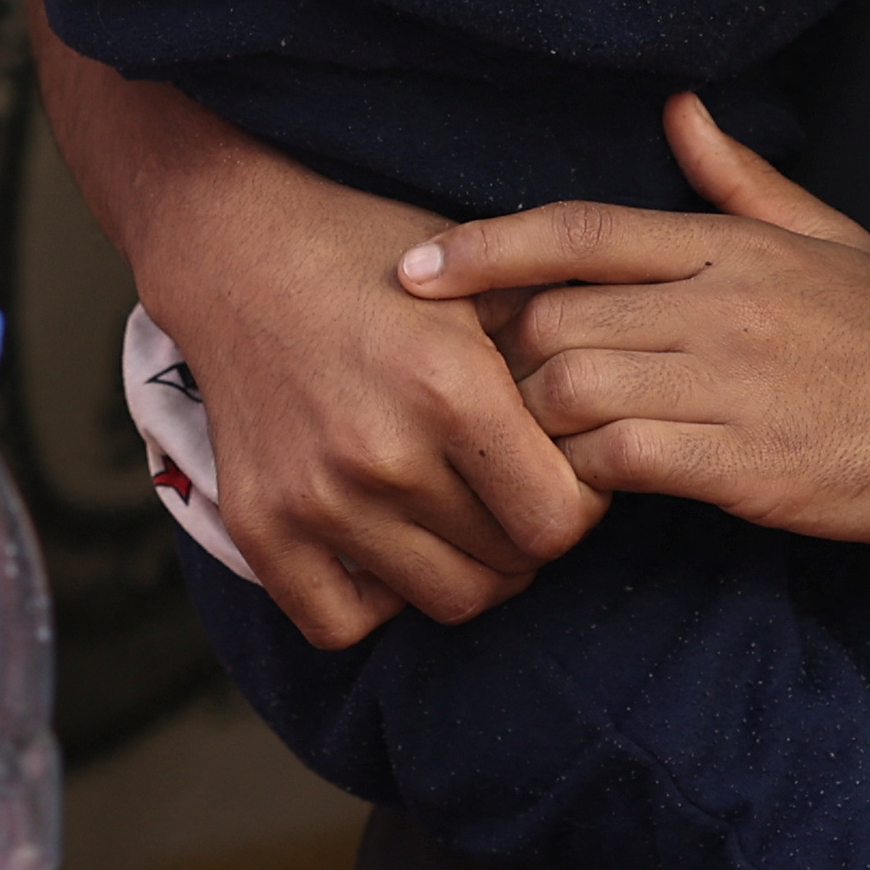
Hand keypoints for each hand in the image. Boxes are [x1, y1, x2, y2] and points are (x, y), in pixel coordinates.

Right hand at [20, 0, 605, 642]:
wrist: (237, 247)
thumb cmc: (376, 257)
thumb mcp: (482, 281)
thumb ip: (558, 353)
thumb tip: (632, 429)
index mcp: (449, 387)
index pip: (560, 522)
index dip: (578, 503)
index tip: (564, 468)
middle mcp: (381, 453)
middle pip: (509, 568)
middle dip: (529, 534)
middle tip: (516, 489)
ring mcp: (314, 496)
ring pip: (444, 600)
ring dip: (471, 569)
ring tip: (468, 515)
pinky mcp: (259, 523)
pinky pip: (343, 623)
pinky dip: (380, 600)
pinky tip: (394, 545)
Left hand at [397, 95, 869, 554]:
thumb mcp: (828, 238)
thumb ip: (739, 179)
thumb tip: (678, 109)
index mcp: (734, 245)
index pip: (578, 231)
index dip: (483, 248)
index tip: (410, 270)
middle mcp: (725, 306)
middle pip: (553, 321)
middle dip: (508, 358)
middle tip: (498, 387)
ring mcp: (734, 389)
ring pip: (570, 395)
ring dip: (538, 425)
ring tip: (546, 441)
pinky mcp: (745, 471)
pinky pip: (620, 464)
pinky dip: (587, 477)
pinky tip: (597, 484)